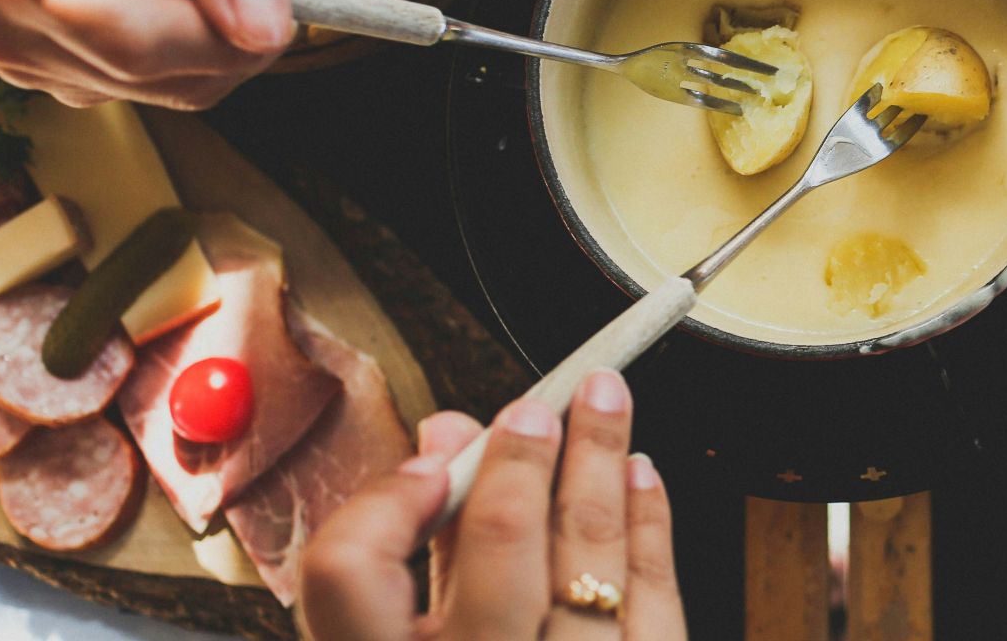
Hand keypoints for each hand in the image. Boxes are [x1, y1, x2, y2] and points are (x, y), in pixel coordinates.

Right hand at [0, 0, 323, 108]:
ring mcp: (35, 65)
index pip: (144, 48)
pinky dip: (215, 24)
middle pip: (174, 74)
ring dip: (243, 16)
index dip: (240, 21)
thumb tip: (268, 33)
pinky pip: (172, 72)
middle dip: (255, 12)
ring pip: (187, 80)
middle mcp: (9, 40)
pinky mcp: (69, 70)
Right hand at [300, 370, 686, 640]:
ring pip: (592, 563)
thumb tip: (444, 439)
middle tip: (542, 402)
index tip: (427, 461)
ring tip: (609, 407)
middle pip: (498, 549)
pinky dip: (649, 530)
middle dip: (526, 458)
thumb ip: (416, 556)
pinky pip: (658, 603)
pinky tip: (642, 480)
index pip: (348, 574)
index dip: (384, 503)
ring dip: (603, 468)